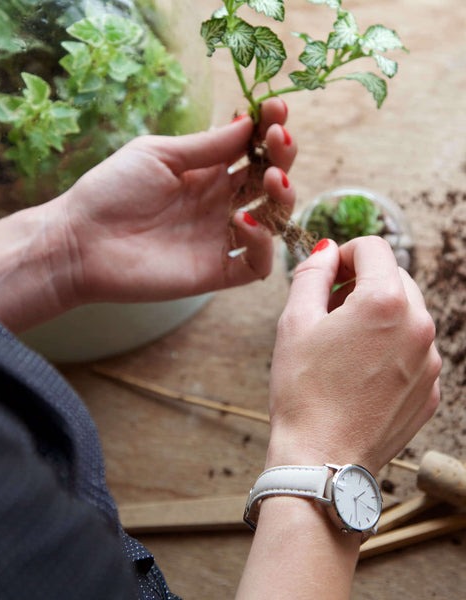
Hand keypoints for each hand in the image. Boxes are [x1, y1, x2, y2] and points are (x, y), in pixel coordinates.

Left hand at [49, 98, 296, 304]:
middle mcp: (217, 205)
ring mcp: (217, 238)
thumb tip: (249, 122)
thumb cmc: (110, 190)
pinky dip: (262, 244)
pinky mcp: (214, 272)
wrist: (80, 242)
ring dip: (282, 197)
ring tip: (269, 178)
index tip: (275, 108)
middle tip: (277, 140)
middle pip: (268, 181)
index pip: (250, 150)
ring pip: (272, 221)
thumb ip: (205, 146)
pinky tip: (241, 221)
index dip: (268, 129)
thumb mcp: (158, 155)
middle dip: (282, 156)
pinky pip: (256, 264)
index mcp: (204, 173)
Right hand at [266, 236, 440, 474]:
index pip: (374, 248)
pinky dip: (390, 347)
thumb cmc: (303, 390)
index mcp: (385, 302)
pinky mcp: (431, 390)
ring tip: (343, 344)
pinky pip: (415, 350)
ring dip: (377, 315)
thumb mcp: (294, 322)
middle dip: (362, 282)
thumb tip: (325, 250)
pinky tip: (359, 371)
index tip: (328, 271)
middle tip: (329, 307)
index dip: (345, 253)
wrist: (322, 458)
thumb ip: (311, 274)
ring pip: (407, 314)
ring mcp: (431, 362)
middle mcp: (419, 326)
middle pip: (395, 278)